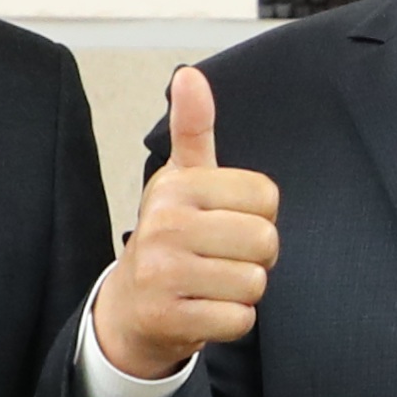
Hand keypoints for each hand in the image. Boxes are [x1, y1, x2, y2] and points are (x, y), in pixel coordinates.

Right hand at [87, 66, 282, 382]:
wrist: (130, 307)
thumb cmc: (169, 237)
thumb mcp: (180, 180)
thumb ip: (193, 129)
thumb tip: (190, 75)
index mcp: (176, 187)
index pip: (266, 196)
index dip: (258, 215)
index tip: (227, 223)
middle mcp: (165, 225)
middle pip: (265, 241)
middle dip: (255, 257)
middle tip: (223, 259)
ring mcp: (163, 274)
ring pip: (255, 283)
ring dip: (243, 290)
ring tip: (211, 283)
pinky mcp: (168, 318)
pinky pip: (239, 320)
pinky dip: (231, 321)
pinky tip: (204, 309)